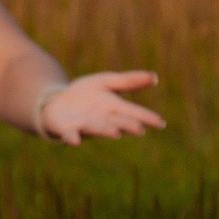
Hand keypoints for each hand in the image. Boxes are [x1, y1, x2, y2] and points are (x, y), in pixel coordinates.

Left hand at [36, 71, 164, 143]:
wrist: (57, 102)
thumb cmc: (86, 94)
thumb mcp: (106, 82)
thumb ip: (128, 81)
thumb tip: (155, 77)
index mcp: (114, 108)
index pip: (133, 112)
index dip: (146, 117)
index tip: (160, 123)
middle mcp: (102, 120)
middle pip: (117, 122)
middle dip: (127, 125)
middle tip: (139, 128)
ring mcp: (84, 125)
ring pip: (97, 128)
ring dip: (105, 131)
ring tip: (115, 133)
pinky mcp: (66, 129)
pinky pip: (70, 135)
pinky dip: (72, 138)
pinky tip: (75, 142)